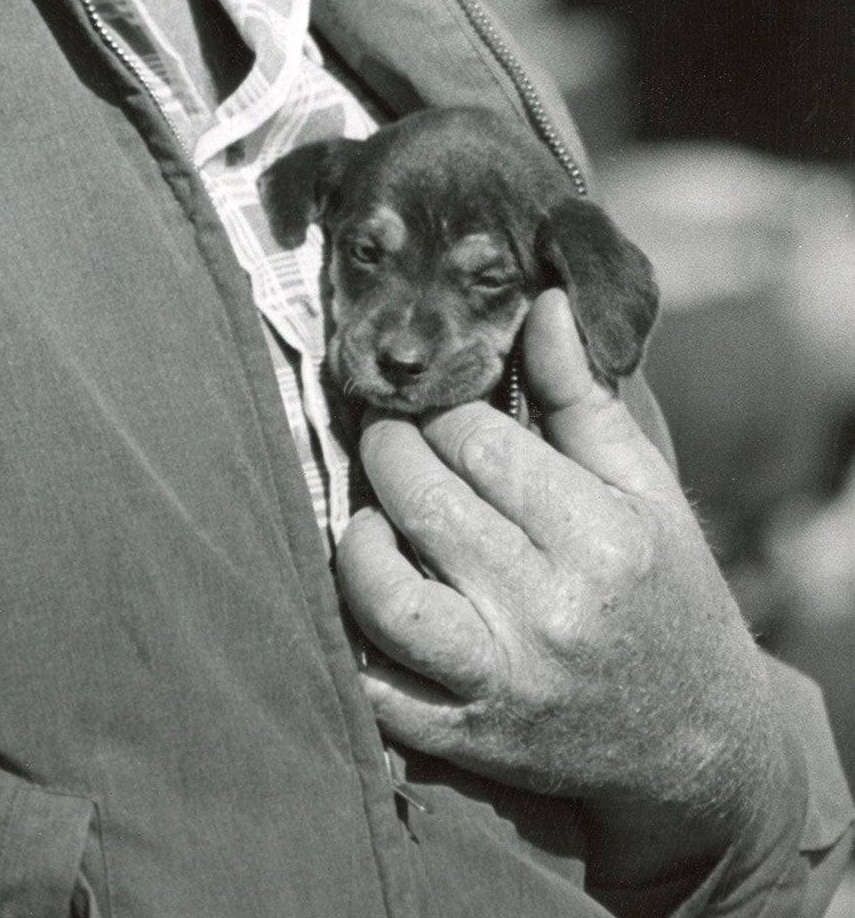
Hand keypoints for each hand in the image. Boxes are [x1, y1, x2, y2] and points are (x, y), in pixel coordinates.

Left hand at [336, 290, 785, 889]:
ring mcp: (504, 682)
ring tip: (375, 512)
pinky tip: (367, 591)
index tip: (434, 400)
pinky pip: (377, 689)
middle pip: (424, 502)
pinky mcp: (469, 741)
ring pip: (385, 595)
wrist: (697, 747)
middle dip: (387, 449)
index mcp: (599, 539)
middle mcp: (550, 612)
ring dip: (359, 538)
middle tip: (386, 433)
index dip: (440, 407)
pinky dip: (352, 635)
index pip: (477, 441)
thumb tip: (543, 302)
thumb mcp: (646, 490)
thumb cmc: (665, 592)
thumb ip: (583, 397)